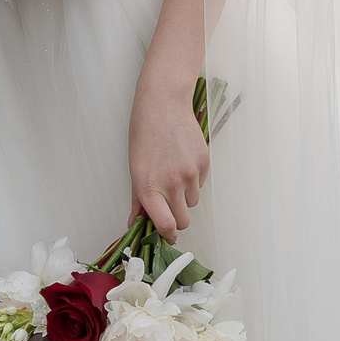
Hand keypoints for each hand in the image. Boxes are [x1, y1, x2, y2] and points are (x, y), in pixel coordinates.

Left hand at [128, 73, 208, 239]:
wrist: (163, 105)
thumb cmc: (144, 134)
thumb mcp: (134, 169)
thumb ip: (138, 200)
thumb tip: (135, 223)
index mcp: (149, 188)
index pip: (165, 226)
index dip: (168, 235)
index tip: (168, 235)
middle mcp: (171, 184)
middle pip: (183, 220)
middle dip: (177, 218)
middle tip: (169, 206)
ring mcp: (190, 174)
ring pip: (192, 202)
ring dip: (184, 196)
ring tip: (174, 174)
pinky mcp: (204, 164)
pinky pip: (200, 184)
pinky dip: (193, 179)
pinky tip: (183, 161)